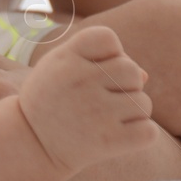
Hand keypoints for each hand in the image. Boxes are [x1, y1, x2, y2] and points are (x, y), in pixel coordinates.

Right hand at [16, 26, 156, 173]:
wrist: (31, 143)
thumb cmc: (51, 99)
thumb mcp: (59, 68)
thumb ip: (97, 61)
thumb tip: (145, 76)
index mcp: (65, 59)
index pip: (107, 38)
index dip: (109, 52)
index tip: (92, 69)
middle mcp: (81, 81)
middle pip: (133, 71)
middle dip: (125, 85)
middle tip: (101, 98)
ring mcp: (96, 111)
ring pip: (143, 102)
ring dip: (132, 112)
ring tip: (106, 118)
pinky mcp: (109, 141)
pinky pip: (149, 131)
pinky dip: (140, 134)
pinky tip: (118, 135)